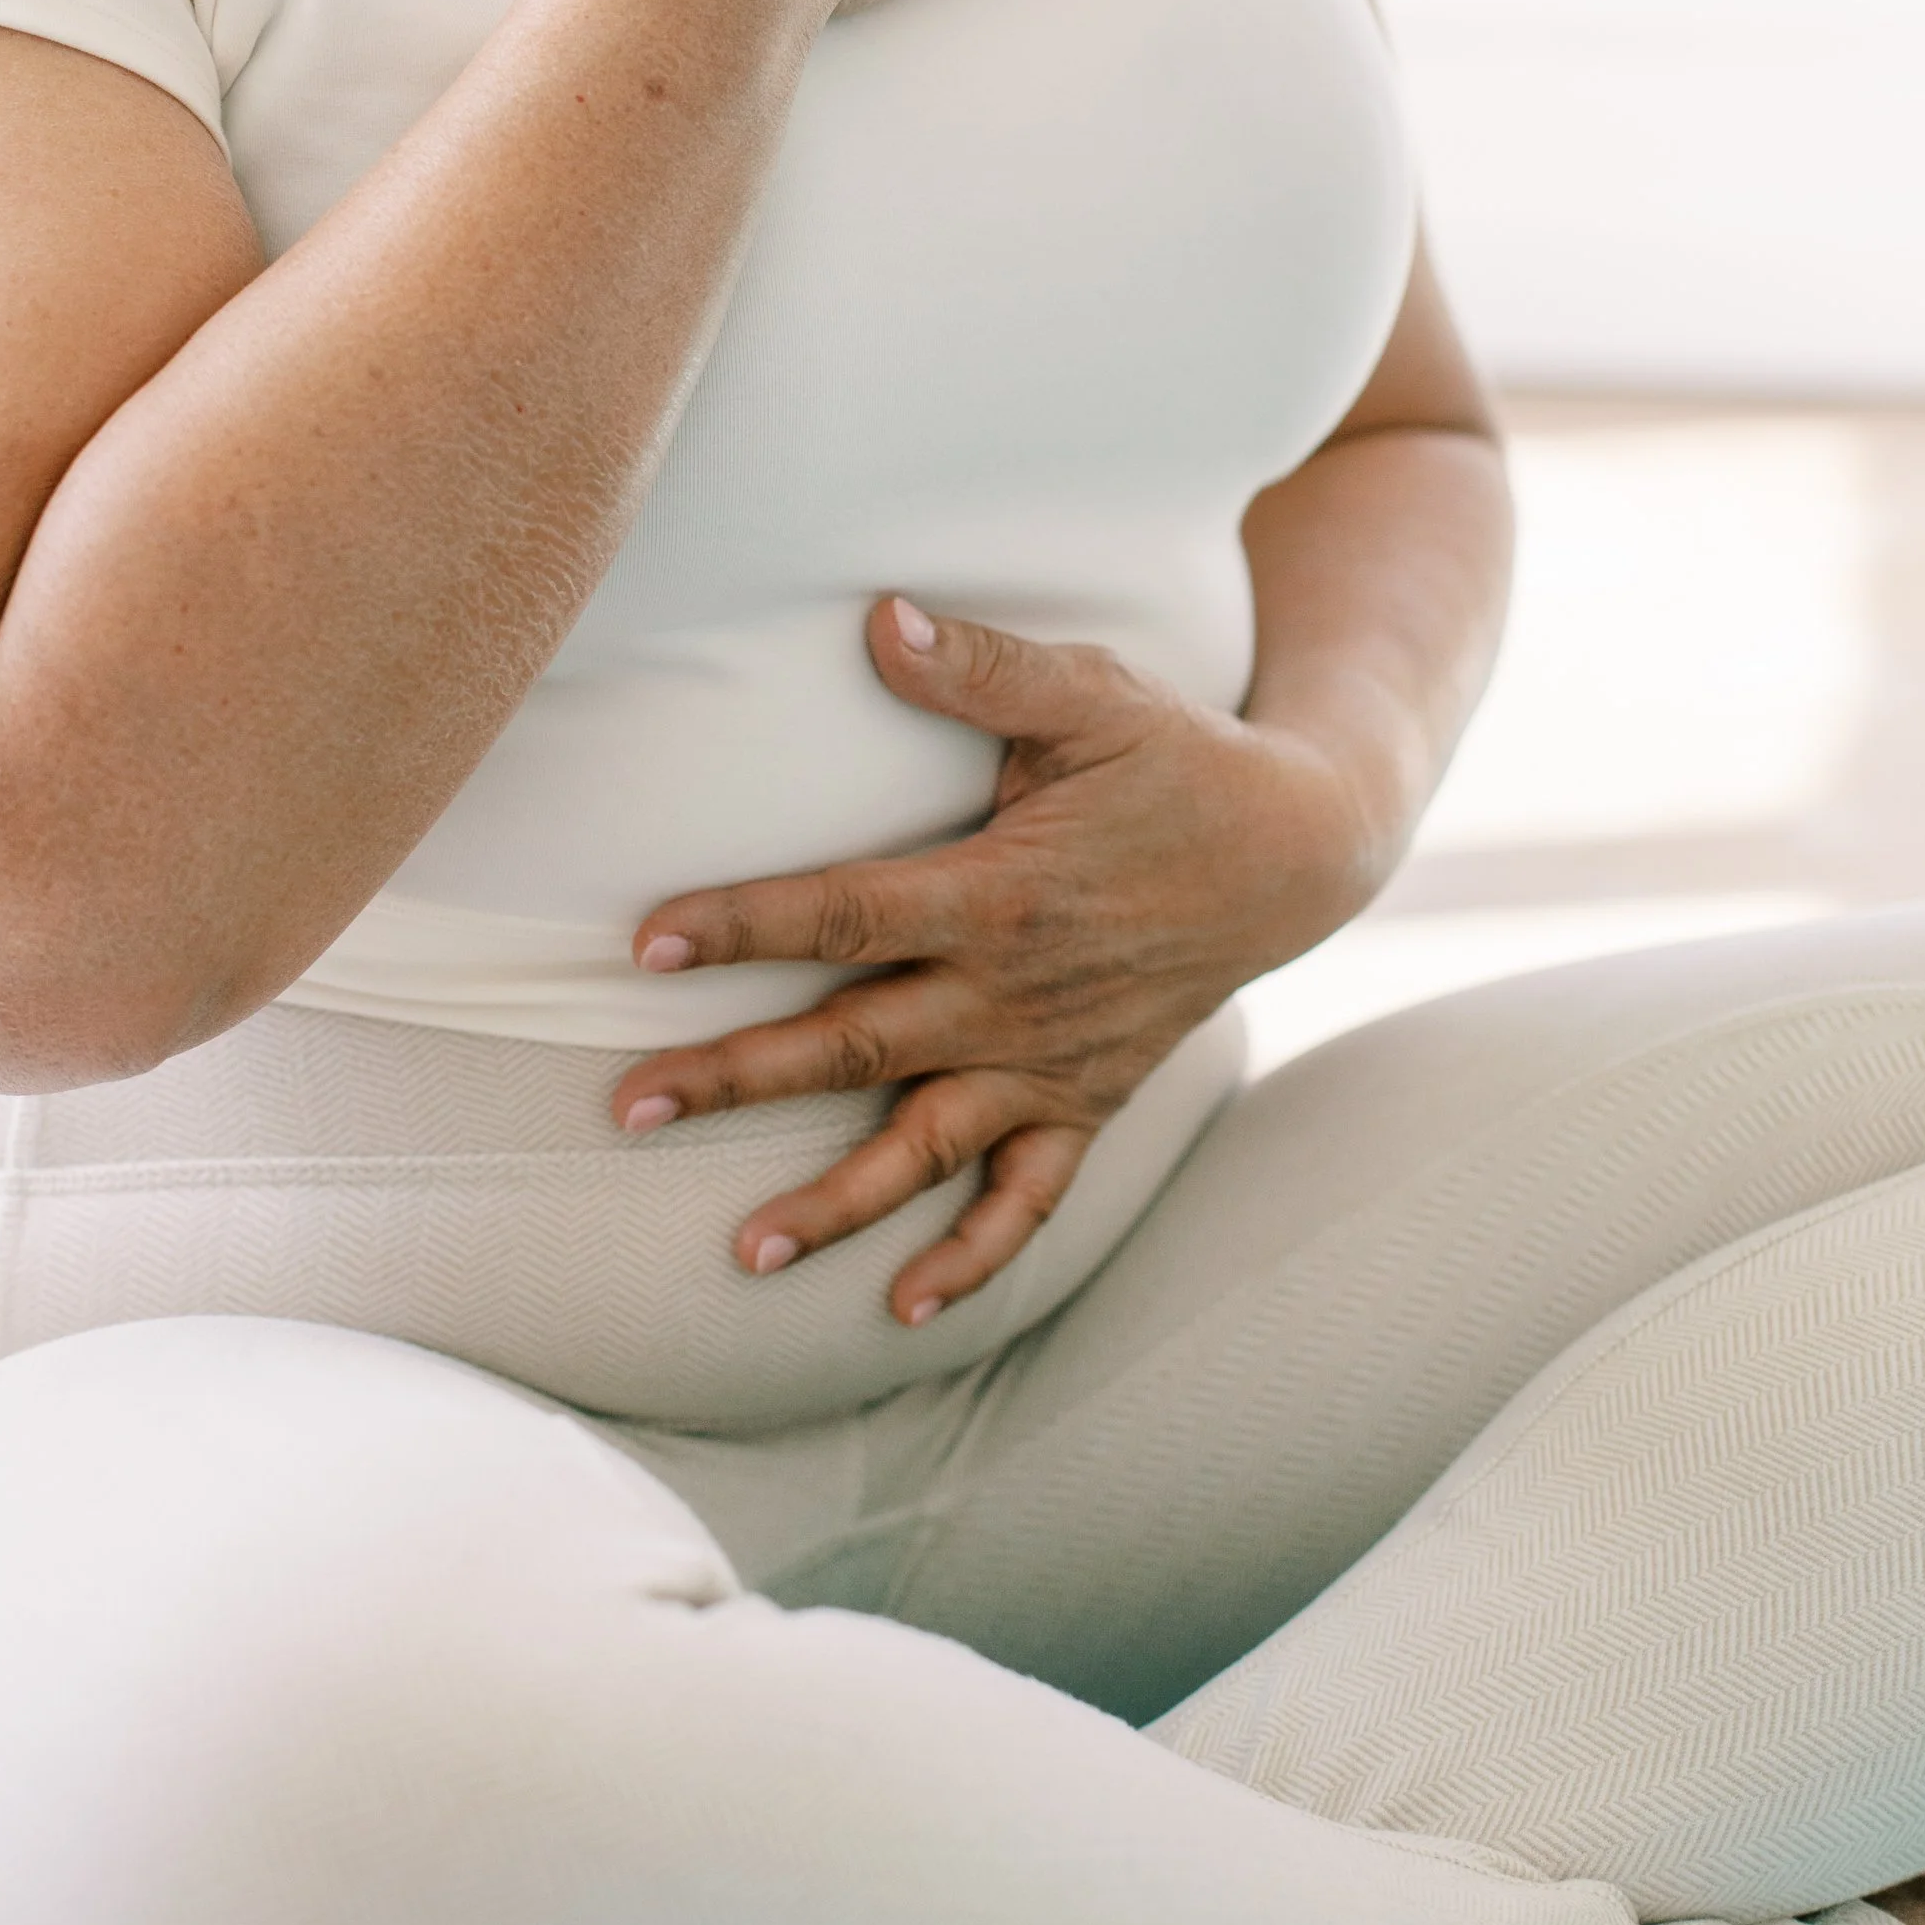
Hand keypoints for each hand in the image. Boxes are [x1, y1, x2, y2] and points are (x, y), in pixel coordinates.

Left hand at [611, 599, 1387, 1325]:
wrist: (1297, 851)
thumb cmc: (1177, 759)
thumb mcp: (1092, 694)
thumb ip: (983, 666)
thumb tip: (876, 616)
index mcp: (999, 892)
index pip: (845, 913)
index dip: (742, 926)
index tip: (645, 945)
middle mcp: (1015, 994)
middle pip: (853, 1045)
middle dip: (736, 1079)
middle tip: (627, 1107)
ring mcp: (1051, 1061)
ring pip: (924, 1146)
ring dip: (834, 1201)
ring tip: (743, 1249)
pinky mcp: (1088, 1101)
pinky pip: (1028, 1201)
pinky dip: (971, 1258)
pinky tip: (901, 1308)